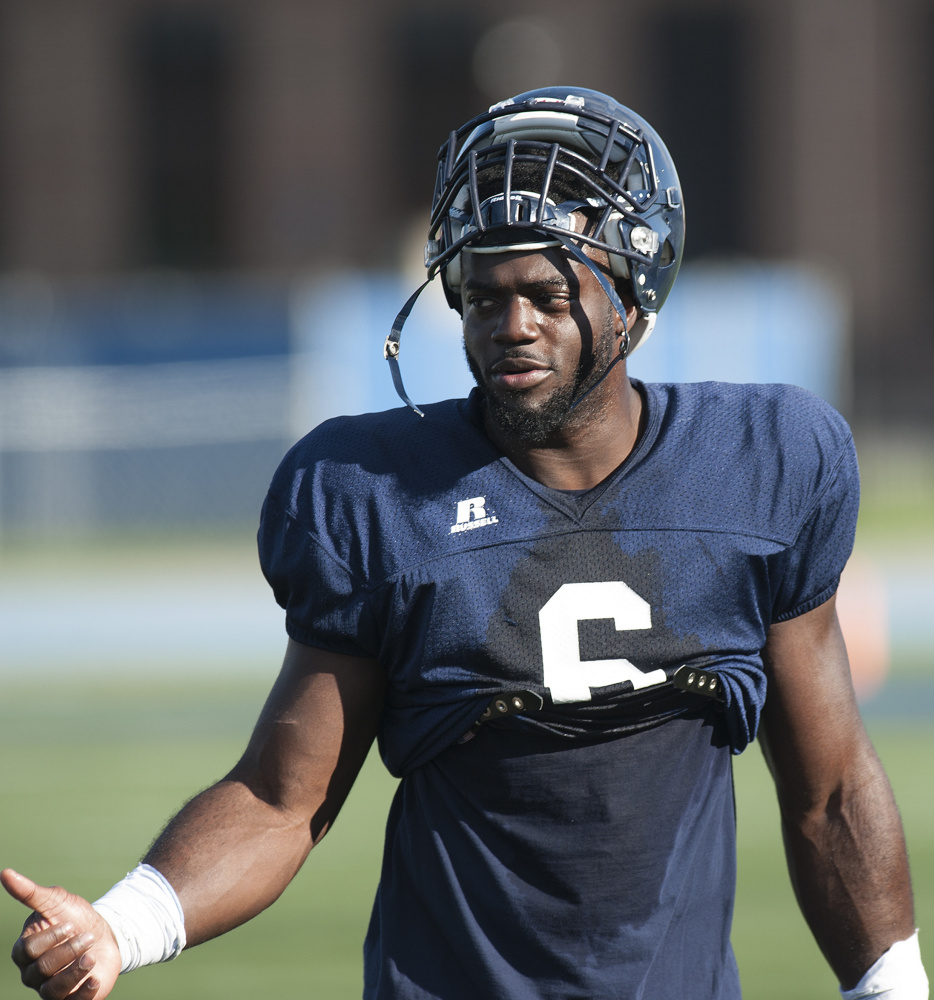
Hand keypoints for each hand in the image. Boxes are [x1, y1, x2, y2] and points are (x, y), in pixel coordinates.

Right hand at [2, 869, 121, 998]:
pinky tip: (95, 979)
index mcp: (25, 951)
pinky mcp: (71, 999)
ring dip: (76, 970)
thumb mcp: (56, 901)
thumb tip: (5, 873)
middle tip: (87, 936)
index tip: (71, 923)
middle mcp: (33, 974)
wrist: (105, 933)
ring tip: (92, 955)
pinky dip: (83, 993)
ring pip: (53, 990)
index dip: (51, 937)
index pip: (28, 950)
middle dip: (68, 950)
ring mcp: (51, 989)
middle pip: (41, 969)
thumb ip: (30, 892)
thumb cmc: (75, 916)